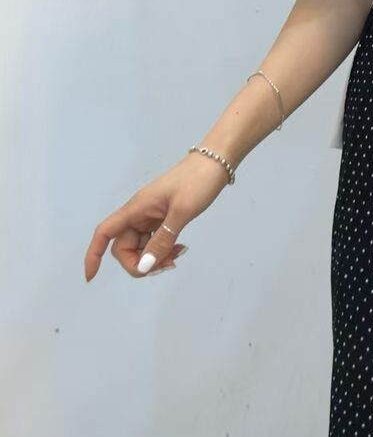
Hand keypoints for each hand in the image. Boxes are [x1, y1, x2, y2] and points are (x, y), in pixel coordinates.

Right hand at [83, 151, 229, 281]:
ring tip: (178, 255)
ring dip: (154, 258)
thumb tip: (143, 267)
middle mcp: (139, 212)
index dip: (93, 254)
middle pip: (124, 247)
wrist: (216, 161)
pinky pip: (154, 240)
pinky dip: (163, 249)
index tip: (91, 277)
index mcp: (136, 208)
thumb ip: (162, 240)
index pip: (104, 232)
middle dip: (140, 262)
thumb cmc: (198, 180)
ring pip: (141, 246)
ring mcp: (151, 215)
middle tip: (167, 264)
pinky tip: (180, 248)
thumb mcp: (181, 212)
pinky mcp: (163, 216)